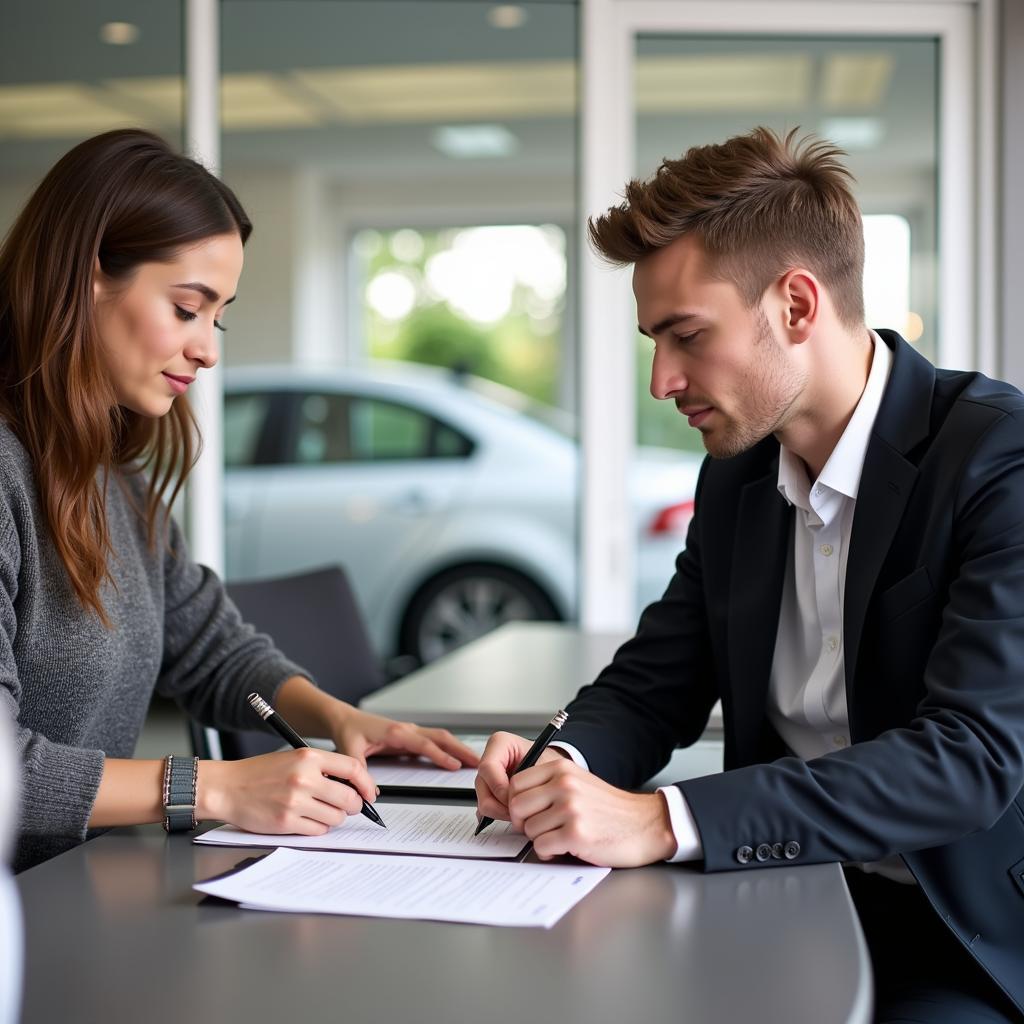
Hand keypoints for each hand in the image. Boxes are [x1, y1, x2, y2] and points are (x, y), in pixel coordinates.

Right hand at [198, 748, 375, 835]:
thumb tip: (353, 785)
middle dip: (354, 806)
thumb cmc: (259, 773)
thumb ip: (322, 768)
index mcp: (308, 757)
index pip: (353, 769)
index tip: (370, 792)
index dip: (367, 783)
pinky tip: (308, 819)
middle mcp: (304, 778)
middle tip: (349, 806)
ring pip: (336, 817)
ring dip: (335, 818)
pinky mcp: (286, 822)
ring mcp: (295, 801)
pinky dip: (318, 828)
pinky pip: (318, 830)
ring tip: (321, 811)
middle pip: (349, 798)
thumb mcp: (293, 758)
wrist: (227, 787)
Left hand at [332, 707, 479, 770]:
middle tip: (478, 761)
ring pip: (440, 737)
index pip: (424, 744)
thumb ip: (360, 773)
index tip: (456, 766)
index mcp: (395, 732)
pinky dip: (447, 748)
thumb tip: (371, 794)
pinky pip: (433, 741)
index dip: (441, 755)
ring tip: (473, 761)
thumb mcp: (350, 752)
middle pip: (441, 737)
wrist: (344, 718)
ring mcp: (410, 732)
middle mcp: (406, 729)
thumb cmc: (348, 730)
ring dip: (458, 748)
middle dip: (461, 749)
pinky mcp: (409, 736)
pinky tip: (455, 758)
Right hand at [475, 730, 565, 820]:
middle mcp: (489, 759)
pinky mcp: (487, 792)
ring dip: (501, 812)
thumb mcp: (543, 766)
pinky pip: (486, 809)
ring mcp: (486, 777)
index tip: (515, 799)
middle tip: (520, 811)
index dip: (499, 787)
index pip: (488, 767)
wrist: (552, 768)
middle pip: (481, 787)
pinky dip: (500, 815)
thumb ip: (529, 781)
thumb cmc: (547, 762)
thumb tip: (512, 803)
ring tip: (521, 813)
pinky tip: (515, 813)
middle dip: (500, 804)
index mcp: (499, 743)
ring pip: (483, 801)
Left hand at [477, 732, 676, 866]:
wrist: (646, 824)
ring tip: (561, 837)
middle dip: (524, 823)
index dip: (517, 802)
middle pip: (516, 806)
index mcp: (561, 768)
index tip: (529, 812)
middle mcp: (564, 784)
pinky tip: (567, 847)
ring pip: (528, 829)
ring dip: (540, 839)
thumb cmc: (610, 808)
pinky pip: (541, 847)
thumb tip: (513, 800)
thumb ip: (548, 785)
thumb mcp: (578, 782)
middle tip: (542, 829)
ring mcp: (570, 808)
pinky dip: (550, 852)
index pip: (515, 783)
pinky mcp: (576, 834)